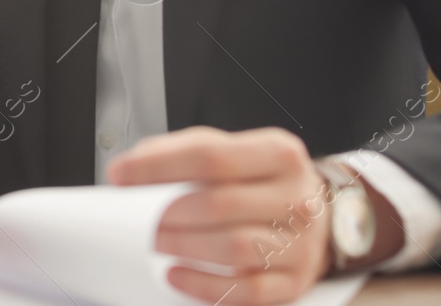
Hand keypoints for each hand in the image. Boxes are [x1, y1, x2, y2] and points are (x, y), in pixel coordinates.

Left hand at [108, 126, 331, 304]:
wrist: (318, 215)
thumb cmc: (260, 181)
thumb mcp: (229, 150)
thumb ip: (181, 151)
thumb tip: (131, 169)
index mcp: (278, 153)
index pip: (210, 155)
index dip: (159, 166)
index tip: (121, 175)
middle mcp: (296, 196)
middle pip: (219, 204)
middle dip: (167, 214)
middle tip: (138, 220)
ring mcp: (300, 241)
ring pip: (234, 248)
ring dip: (184, 247)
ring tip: (156, 243)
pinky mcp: (295, 280)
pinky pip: (246, 290)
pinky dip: (204, 285)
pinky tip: (177, 275)